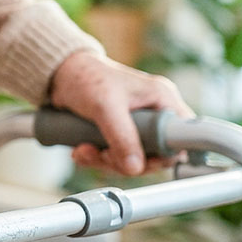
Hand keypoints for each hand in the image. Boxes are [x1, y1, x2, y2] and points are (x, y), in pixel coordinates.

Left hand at [48, 51, 193, 174]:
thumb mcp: (105, 106)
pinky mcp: (118, 132)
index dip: (165, 155)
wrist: (59, 73)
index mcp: (162, 99)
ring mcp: (136, 124)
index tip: (141, 161)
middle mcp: (153, 112)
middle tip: (102, 156)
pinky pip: (115, 156)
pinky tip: (80, 151)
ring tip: (83, 151)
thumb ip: (121, 136)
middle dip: (126, 161)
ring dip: (105, 161)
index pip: (183, 137)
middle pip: (156, 154)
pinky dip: (96, 158)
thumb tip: (135, 168)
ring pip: (133, 159)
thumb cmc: (85, 77)